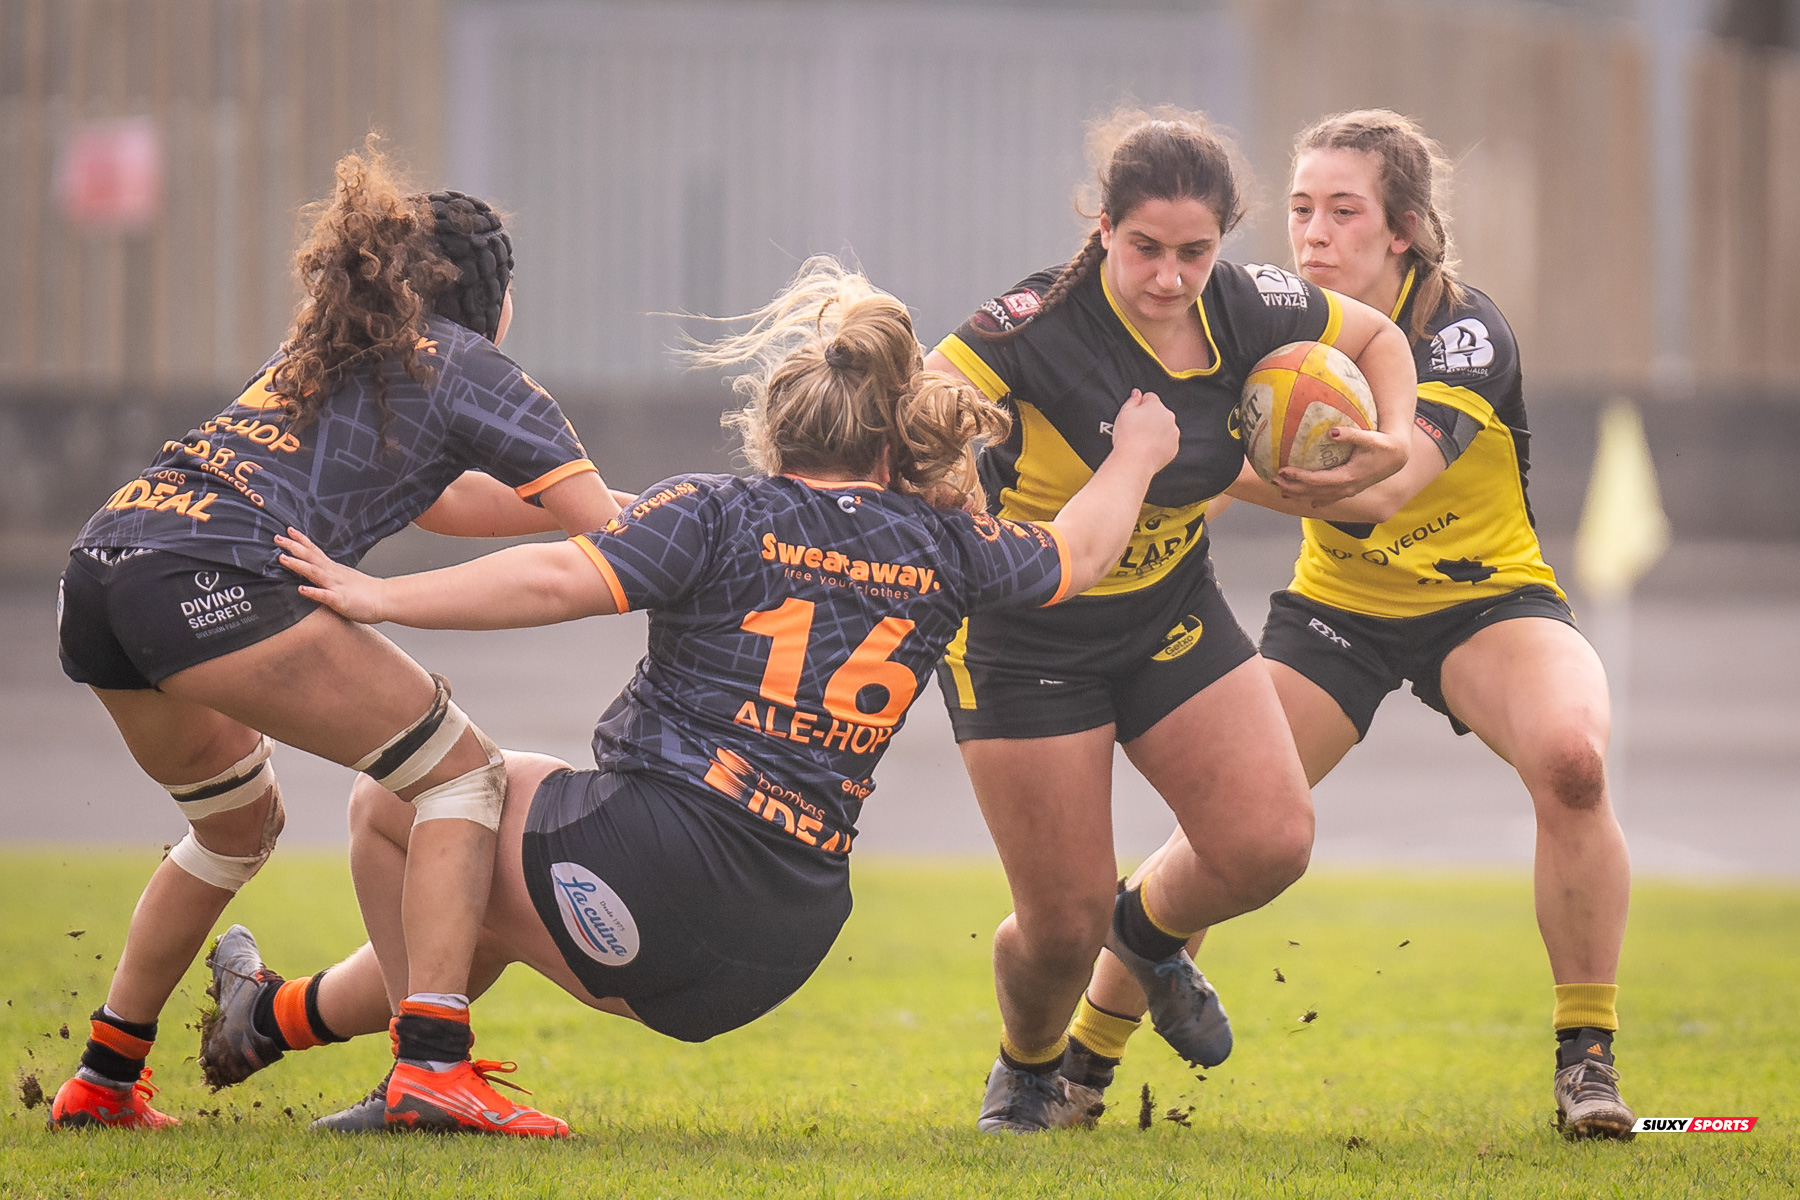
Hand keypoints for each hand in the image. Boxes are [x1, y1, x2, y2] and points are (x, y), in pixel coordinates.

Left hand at [275, 528, 388, 623]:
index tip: (288, 531)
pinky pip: (325, 596)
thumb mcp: (344, 578)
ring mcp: (336, 586)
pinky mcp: (340, 601)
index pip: (314, 551)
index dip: (301, 541)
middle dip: (293, 547)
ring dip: (298, 565)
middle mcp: (333, 574)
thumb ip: (329, 573)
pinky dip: (313, 592)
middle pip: (311, 557)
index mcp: (333, 569)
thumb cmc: (365, 592)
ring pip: (315, 573)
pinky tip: (301, 590)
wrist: (385, 600)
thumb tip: (316, 569)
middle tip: (277, 538)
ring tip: (283, 559)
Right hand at [1111, 389, 1180, 473]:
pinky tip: (1148, 448)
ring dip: (1156, 431)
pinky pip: (1168, 441)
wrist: (1135, 461)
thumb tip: (1137, 393)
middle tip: (1136, 428)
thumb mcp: (1123, 413)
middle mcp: (1168, 417)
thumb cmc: (1128, 438)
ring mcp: (1173, 432)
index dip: (1141, 405)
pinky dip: (1160, 444)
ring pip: (1165, 427)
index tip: (1135, 413)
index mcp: (1156, 405)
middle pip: (1159, 413)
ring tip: (1142, 439)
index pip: (1150, 398)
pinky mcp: (1174, 446)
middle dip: (1150, 418)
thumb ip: (1132, 400)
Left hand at [1273, 425, 1407, 505]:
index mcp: (1347, 478)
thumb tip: (1332, 432)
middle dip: (1292, 487)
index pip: (1316, 480)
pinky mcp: (1348, 490)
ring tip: (1281, 489)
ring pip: (1318, 497)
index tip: (1282, 469)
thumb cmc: (1382, 445)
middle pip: (1313, 492)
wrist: (1396, 458)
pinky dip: (1312, 496)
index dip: (1298, 477)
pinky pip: (1326, 497)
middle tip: (1273, 479)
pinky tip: (1304, 497)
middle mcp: (1345, 489)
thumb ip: (1351, 435)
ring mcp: (1347, 492)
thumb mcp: (1369, 438)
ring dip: (1299, 493)